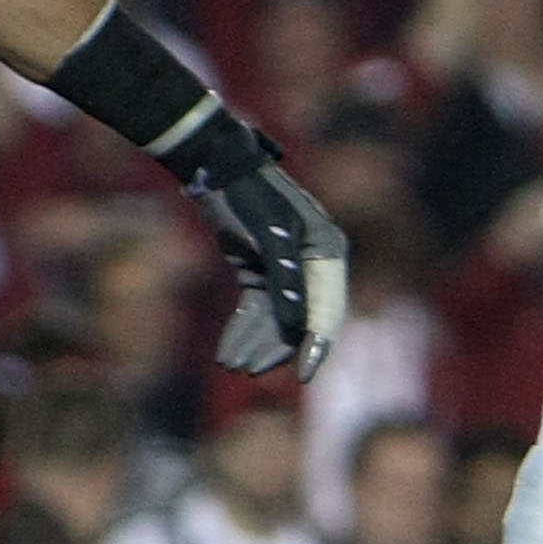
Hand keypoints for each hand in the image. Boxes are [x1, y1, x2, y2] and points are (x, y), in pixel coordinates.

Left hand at [173, 127, 349, 380]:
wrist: (216, 167)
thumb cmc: (247, 196)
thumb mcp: (268, 238)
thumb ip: (285, 282)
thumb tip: (296, 331)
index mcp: (327, 252)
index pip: (327, 310)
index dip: (317, 345)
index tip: (304, 376)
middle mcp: (312, 263)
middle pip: (299, 319)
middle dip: (274, 347)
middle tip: (248, 370)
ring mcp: (285, 268)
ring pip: (275, 318)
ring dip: (254, 341)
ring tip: (231, 363)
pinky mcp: (261, 269)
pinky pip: (256, 307)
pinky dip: (242, 327)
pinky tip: (227, 349)